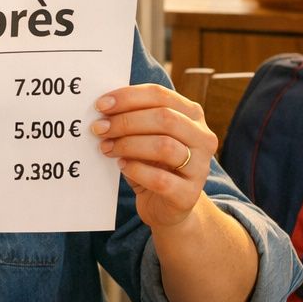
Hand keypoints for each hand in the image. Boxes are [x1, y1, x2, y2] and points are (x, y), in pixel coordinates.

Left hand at [93, 83, 216, 229]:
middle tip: (99, 128)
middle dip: (126, 121)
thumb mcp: (146, 137)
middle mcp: (202, 138)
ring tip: (106, 148)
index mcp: (192, 115)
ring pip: (164, 146)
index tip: (101, 105)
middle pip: (164, 118)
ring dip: (128, 145)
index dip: (128, 97)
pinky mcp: (188, 194)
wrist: (168, 206)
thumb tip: (104, 110)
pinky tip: (122, 167)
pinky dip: (136, 170)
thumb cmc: (153, 164)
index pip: (160, 95)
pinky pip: (160, 179)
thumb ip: (133, 120)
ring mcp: (199, 167)